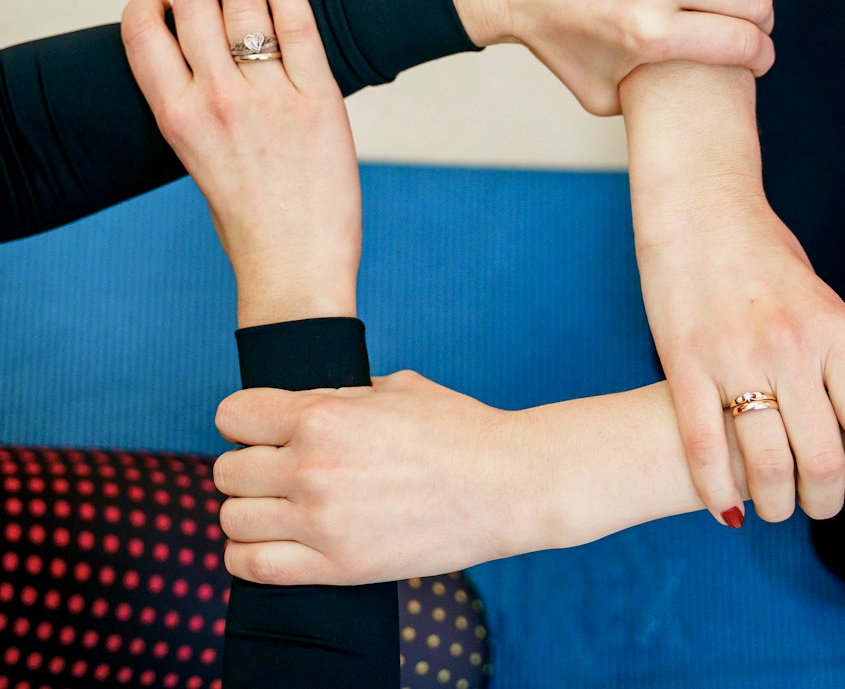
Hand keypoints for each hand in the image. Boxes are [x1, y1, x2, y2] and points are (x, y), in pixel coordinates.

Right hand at [121, 0, 359, 325]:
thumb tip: (209, 53)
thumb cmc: (248, 222)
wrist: (294, 266)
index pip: (141, 27)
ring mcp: (270, 97)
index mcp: (175, 116)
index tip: (168, 8)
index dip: (152, 4)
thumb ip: (196, 106)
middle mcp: (217, 99)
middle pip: (195, 0)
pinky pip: (300, 26)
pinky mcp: (319, 100)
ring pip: (247, 1)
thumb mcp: (197, 159)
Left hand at [213, 372, 750, 585]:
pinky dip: (249, 553)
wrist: (507, 484)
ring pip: (231, 519)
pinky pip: (251, 566)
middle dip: (247, 465)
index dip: (244, 419)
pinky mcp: (338, 567)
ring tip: (277, 506)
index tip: (261, 428)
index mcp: (322, 416)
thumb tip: (300, 400)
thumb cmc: (457, 428)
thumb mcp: (395, 388)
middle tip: (276, 468)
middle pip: (226, 471)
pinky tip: (275, 539)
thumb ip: (338, 395)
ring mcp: (322, 523)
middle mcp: (312, 468)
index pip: (232, 416)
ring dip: (248, 510)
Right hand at [632, 181, 844, 524]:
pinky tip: (723, 504)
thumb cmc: (758, 250)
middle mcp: (789, 346)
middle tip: (813, 503)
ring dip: (774, 502)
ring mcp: (733, 355)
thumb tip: (839, 421)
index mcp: (833, 328)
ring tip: (771, 506)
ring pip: (765, 464)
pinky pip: (702, 446)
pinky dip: (715, 488)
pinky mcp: (683, 360)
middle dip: (823, 499)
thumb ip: (830, 356)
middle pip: (822, 459)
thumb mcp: (816, 296)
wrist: (696, 206)